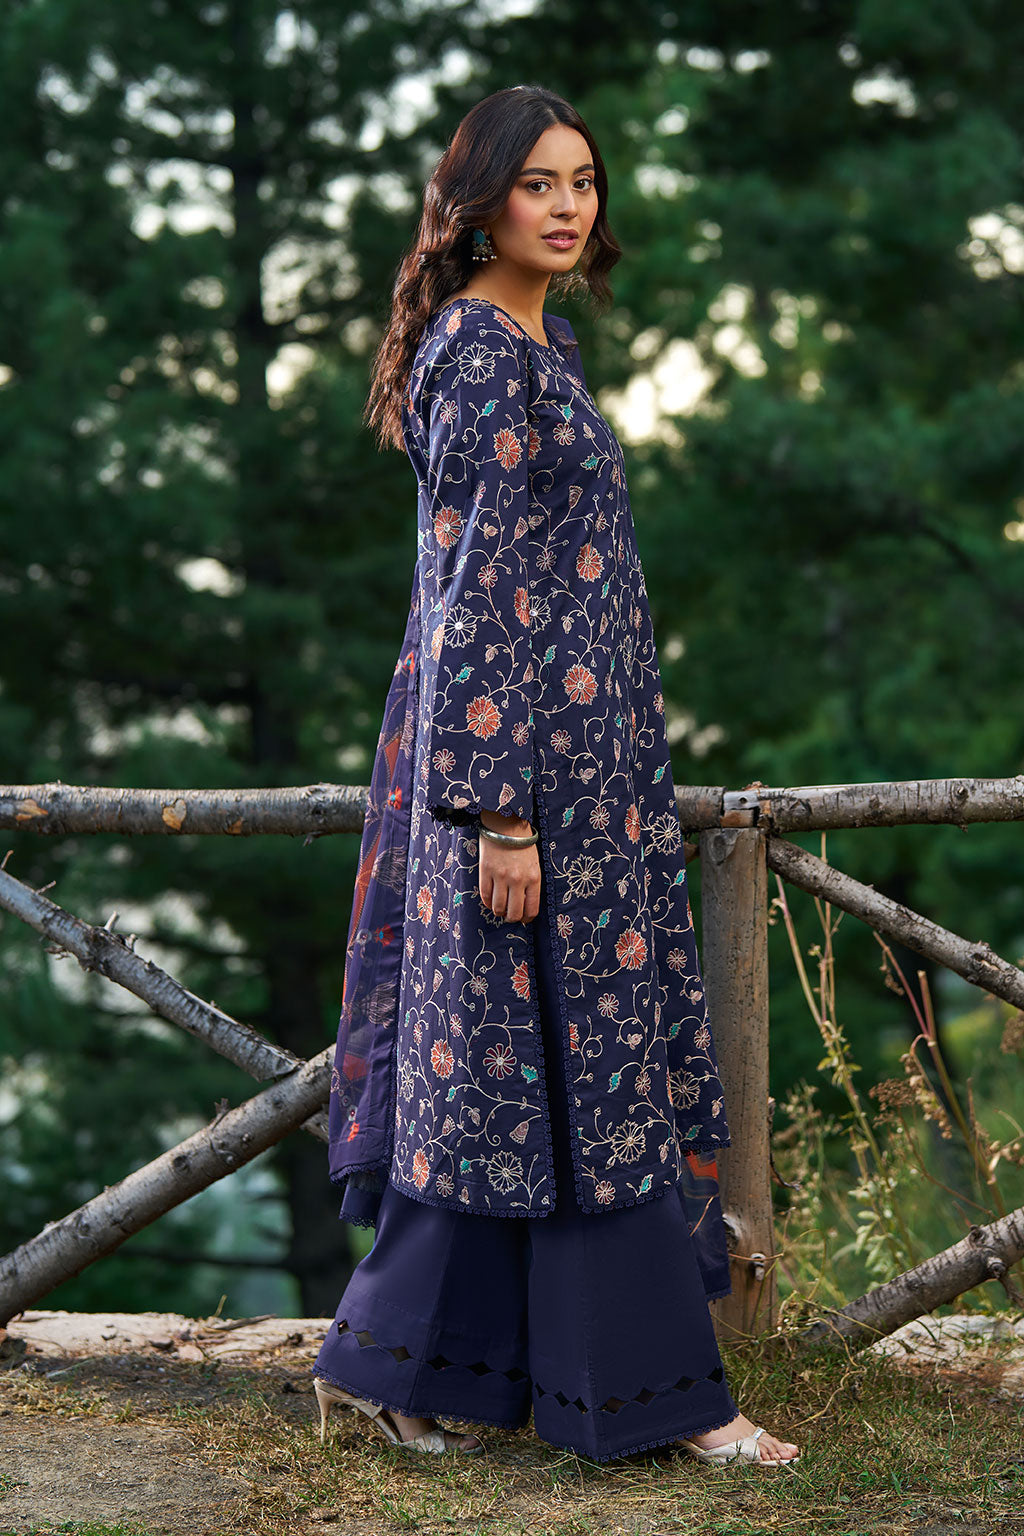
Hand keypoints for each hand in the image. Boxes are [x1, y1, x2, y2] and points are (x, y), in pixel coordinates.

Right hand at [477, 808, 541, 923]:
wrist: (506, 824)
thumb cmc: (523, 845)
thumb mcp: (534, 865)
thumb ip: (531, 884)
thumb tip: (525, 904)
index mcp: (533, 878)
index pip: (531, 909)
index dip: (527, 918)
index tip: (524, 918)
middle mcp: (517, 880)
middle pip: (514, 913)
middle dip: (512, 918)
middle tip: (511, 915)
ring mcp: (500, 876)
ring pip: (498, 908)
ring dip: (499, 912)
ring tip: (500, 908)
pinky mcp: (485, 871)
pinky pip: (485, 896)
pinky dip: (487, 902)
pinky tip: (490, 899)